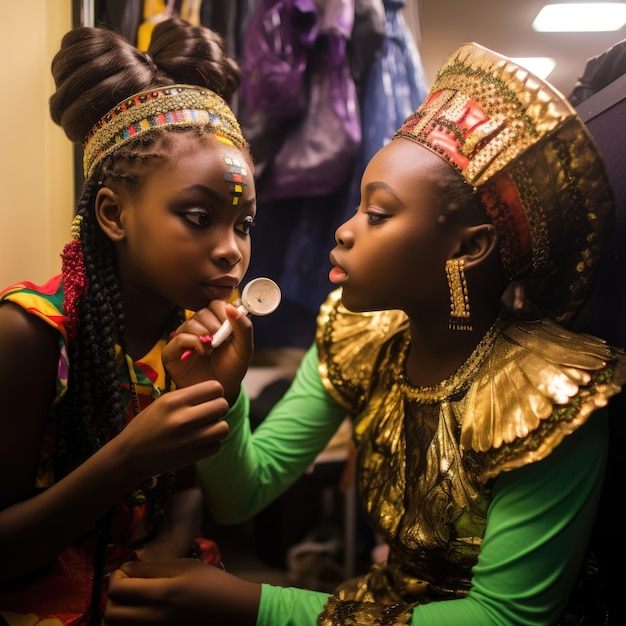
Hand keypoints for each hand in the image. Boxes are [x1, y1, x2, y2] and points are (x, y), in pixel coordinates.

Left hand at [104, 559, 259, 624]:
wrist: (232, 611)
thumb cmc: (212, 583)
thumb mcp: (185, 566)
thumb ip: (153, 568)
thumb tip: (126, 568)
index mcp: (160, 594)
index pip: (117, 589)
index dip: (117, 576)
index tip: (129, 569)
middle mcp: (152, 618)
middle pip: (110, 613)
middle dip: (113, 596)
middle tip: (128, 584)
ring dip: (117, 612)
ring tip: (132, 600)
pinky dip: (128, 622)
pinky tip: (140, 611)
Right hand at [111, 380, 228, 479]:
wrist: (129, 456)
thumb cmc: (146, 425)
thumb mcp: (162, 403)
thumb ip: (187, 396)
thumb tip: (214, 391)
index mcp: (174, 401)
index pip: (214, 387)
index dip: (216, 392)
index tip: (209, 397)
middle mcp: (182, 419)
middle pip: (223, 405)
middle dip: (219, 408)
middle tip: (209, 413)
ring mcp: (187, 440)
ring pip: (223, 427)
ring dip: (217, 427)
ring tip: (206, 428)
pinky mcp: (190, 458)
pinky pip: (216, 446)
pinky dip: (211, 444)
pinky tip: (200, 442)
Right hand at [163, 301, 252, 402]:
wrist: (221, 390)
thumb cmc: (231, 369)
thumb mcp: (244, 348)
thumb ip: (244, 327)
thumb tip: (232, 307)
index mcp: (217, 324)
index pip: (216, 305)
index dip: (223, 311)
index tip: (230, 324)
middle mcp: (200, 328)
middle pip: (202, 312)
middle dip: (214, 324)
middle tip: (220, 338)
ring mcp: (185, 338)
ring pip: (190, 323)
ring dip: (203, 333)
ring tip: (211, 348)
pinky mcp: (174, 351)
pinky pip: (180, 337)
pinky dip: (192, 342)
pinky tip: (201, 352)